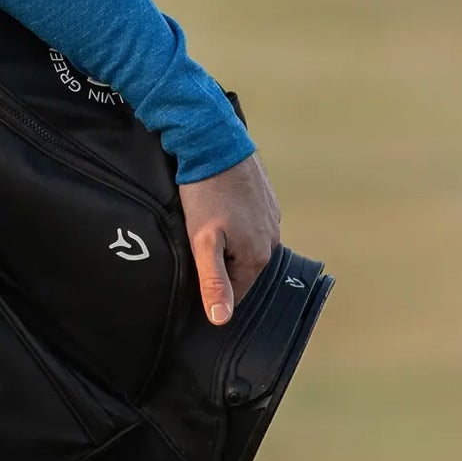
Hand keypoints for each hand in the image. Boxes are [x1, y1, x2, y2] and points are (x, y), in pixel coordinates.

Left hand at [178, 153, 281, 325]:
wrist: (215, 143)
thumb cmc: (206, 193)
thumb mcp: (203, 241)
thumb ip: (213, 280)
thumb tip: (222, 318)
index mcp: (258, 255)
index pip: (236, 291)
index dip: (212, 290)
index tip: (190, 282)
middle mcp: (271, 239)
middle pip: (241, 267)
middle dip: (219, 266)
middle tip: (191, 253)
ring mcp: (270, 217)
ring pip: (244, 243)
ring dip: (226, 243)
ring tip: (202, 232)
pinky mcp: (264, 198)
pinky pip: (248, 221)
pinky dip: (233, 223)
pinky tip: (215, 213)